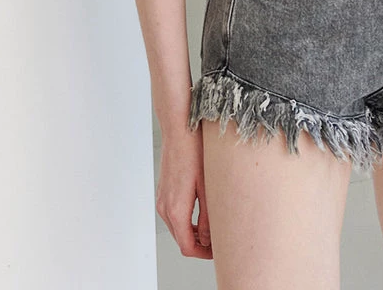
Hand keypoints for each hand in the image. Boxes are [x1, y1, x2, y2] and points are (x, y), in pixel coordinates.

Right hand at [156, 122, 212, 257]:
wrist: (179, 127)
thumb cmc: (194, 150)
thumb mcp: (207, 186)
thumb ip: (207, 216)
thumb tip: (209, 238)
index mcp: (176, 210)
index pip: (187, 247)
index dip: (203, 254)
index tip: (219, 250)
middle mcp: (165, 207)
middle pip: (181, 239)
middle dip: (200, 244)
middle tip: (220, 240)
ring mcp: (162, 198)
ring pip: (177, 227)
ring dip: (193, 232)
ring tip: (214, 225)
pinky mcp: (164, 190)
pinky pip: (174, 214)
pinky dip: (187, 220)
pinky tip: (202, 211)